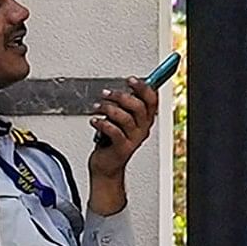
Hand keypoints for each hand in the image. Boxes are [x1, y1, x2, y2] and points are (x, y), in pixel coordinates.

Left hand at [86, 83, 157, 217]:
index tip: (131, 80)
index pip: (152, 100)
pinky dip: (102, 123)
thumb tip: (122, 88)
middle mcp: (142, 129)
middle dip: (121, 96)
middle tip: (106, 93)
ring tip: (97, 108)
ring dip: (108, 109)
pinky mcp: (122, 148)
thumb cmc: (111, 141)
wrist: (106, 166)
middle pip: (138, 106)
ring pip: (125, 117)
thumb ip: (124, 106)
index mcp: (145, 120)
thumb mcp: (120, 120)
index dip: (143, 88)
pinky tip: (95, 121)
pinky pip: (114, 131)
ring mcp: (133, 139)